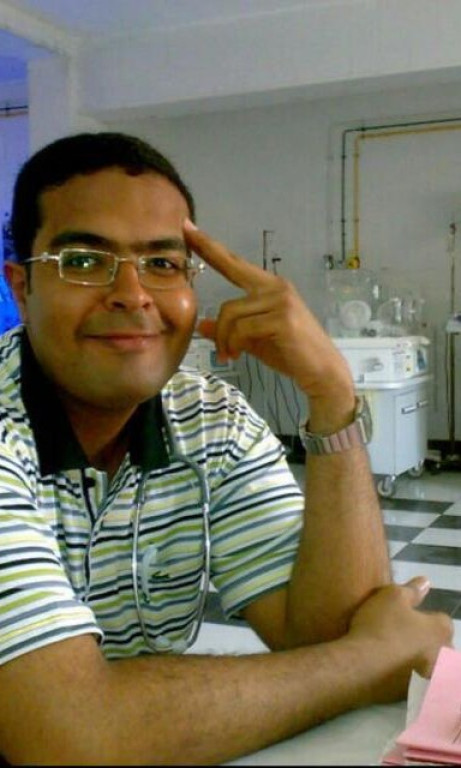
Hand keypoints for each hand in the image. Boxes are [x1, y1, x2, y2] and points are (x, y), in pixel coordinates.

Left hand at [183, 220, 352, 407]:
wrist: (322, 372)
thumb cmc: (291, 354)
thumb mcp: (254, 340)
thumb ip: (230, 330)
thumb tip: (202, 326)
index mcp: (270, 286)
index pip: (234, 262)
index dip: (210, 246)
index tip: (188, 228)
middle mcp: (276, 287)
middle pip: (229, 286)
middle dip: (211, 288)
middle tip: (203, 296)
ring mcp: (280, 301)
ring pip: (231, 313)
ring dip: (224, 339)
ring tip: (228, 355)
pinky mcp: (282, 319)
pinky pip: (242, 329)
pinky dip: (234, 344)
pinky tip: (237, 355)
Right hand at [347, 576, 453, 699]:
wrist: (362, 667)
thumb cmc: (380, 626)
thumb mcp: (392, 596)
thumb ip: (412, 589)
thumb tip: (426, 582)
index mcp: (441, 630)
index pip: (443, 620)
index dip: (425, 617)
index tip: (406, 617)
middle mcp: (444, 656)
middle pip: (442, 646)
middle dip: (428, 642)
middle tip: (403, 637)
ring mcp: (432, 678)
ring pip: (433, 667)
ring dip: (421, 661)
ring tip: (397, 657)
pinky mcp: (417, 695)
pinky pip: (419, 684)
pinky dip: (410, 679)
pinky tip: (392, 673)